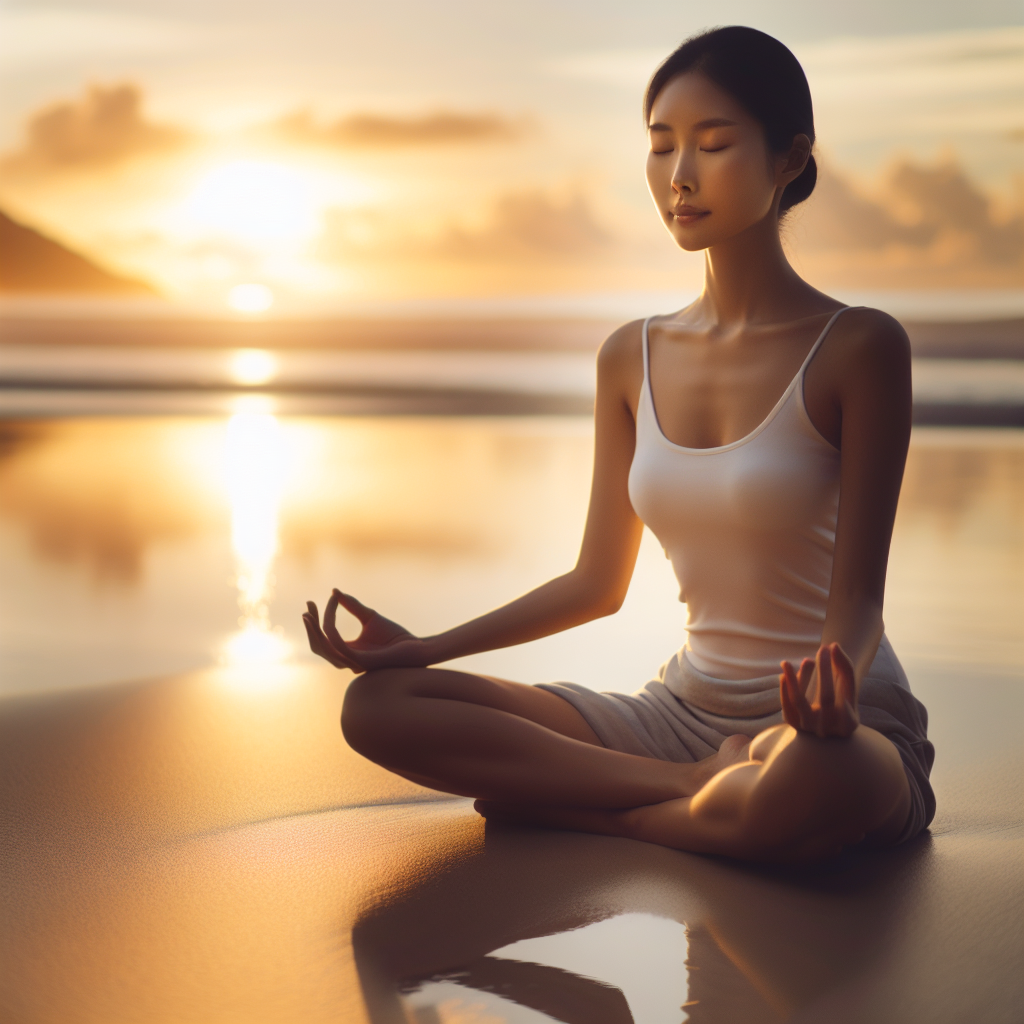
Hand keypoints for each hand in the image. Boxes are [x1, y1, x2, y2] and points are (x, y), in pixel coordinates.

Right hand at [301, 589, 432, 671]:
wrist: (416, 647)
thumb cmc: (395, 636)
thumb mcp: (370, 617)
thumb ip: (352, 606)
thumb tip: (335, 591)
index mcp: (347, 651)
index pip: (323, 638)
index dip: (315, 621)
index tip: (313, 601)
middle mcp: (346, 659)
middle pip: (318, 645)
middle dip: (310, 626)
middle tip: (308, 606)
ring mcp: (352, 662)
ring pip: (323, 648)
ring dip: (314, 629)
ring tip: (310, 612)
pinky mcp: (360, 661)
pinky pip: (338, 645)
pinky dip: (331, 629)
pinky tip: (330, 614)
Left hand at [779, 642, 858, 737]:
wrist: (826, 727)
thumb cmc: (841, 703)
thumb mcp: (847, 690)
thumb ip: (844, 668)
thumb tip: (834, 645)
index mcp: (848, 723)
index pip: (844, 693)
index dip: (838, 668)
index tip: (831, 647)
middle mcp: (828, 729)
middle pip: (826, 697)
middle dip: (825, 669)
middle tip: (823, 648)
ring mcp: (809, 729)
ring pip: (800, 701)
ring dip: (795, 679)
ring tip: (790, 660)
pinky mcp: (793, 724)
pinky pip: (787, 705)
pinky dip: (785, 689)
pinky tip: (784, 674)